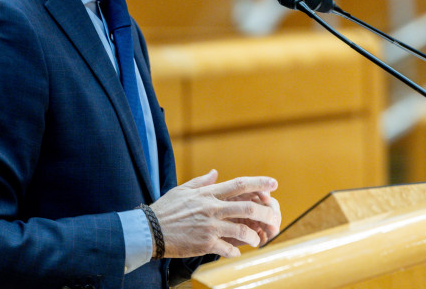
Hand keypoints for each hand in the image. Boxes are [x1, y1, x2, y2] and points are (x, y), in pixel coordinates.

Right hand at [150, 169, 280, 258]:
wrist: (150, 230)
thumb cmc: (166, 209)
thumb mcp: (183, 190)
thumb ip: (202, 182)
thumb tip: (215, 173)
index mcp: (208, 194)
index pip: (239, 184)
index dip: (259, 183)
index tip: (274, 184)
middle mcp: (212, 208)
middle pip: (247, 207)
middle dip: (266, 212)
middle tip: (275, 217)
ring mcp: (210, 226)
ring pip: (242, 230)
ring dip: (254, 236)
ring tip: (257, 239)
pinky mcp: (206, 243)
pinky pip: (229, 248)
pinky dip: (236, 251)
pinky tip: (237, 252)